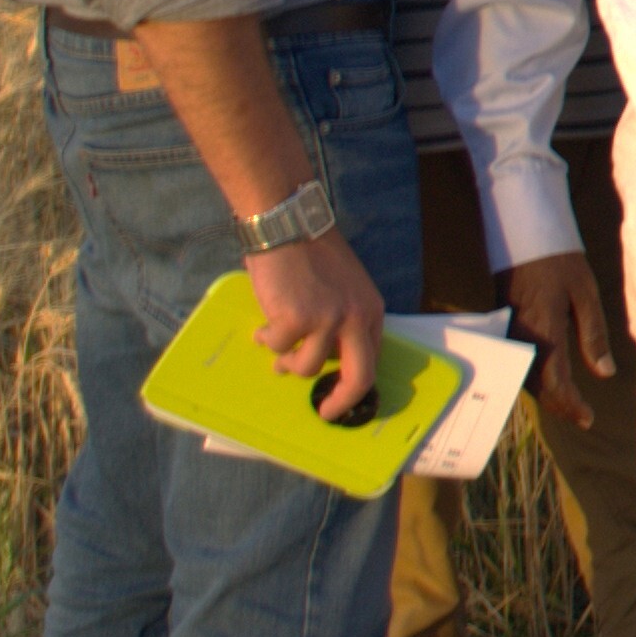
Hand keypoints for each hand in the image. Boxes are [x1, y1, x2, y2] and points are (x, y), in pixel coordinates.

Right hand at [247, 230, 388, 420]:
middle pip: (359, 376)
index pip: (372, 359)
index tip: (340, 397)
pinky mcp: (297, 320)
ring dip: (287, 361)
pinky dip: (266, 339)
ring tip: (277, 345)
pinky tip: (263, 324)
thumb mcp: (342, 288)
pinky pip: (276, 348)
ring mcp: (327, 319)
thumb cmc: (310, 255)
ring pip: (307, 367)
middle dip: (341, 400)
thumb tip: (325, 356)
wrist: (288, 225)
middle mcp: (355, 317)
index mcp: (370, 310)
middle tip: (326, 411)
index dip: (356, 384)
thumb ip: (340, 320)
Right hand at [498, 249, 617, 430]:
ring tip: (569, 404)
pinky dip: (534, 379)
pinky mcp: (504, 329)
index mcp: (544, 333)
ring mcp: (509, 336)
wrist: (520, 236)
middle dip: (560, 405)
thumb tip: (605, 373)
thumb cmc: (559, 261)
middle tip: (581, 416)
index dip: (571, 405)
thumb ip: (593, 335)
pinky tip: (548, 381)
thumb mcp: (585, 294)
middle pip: (538, 387)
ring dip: (546, 395)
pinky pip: (517, 364)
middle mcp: (522, 340)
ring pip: (525, 378)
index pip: (556, 383)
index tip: (588, 418)